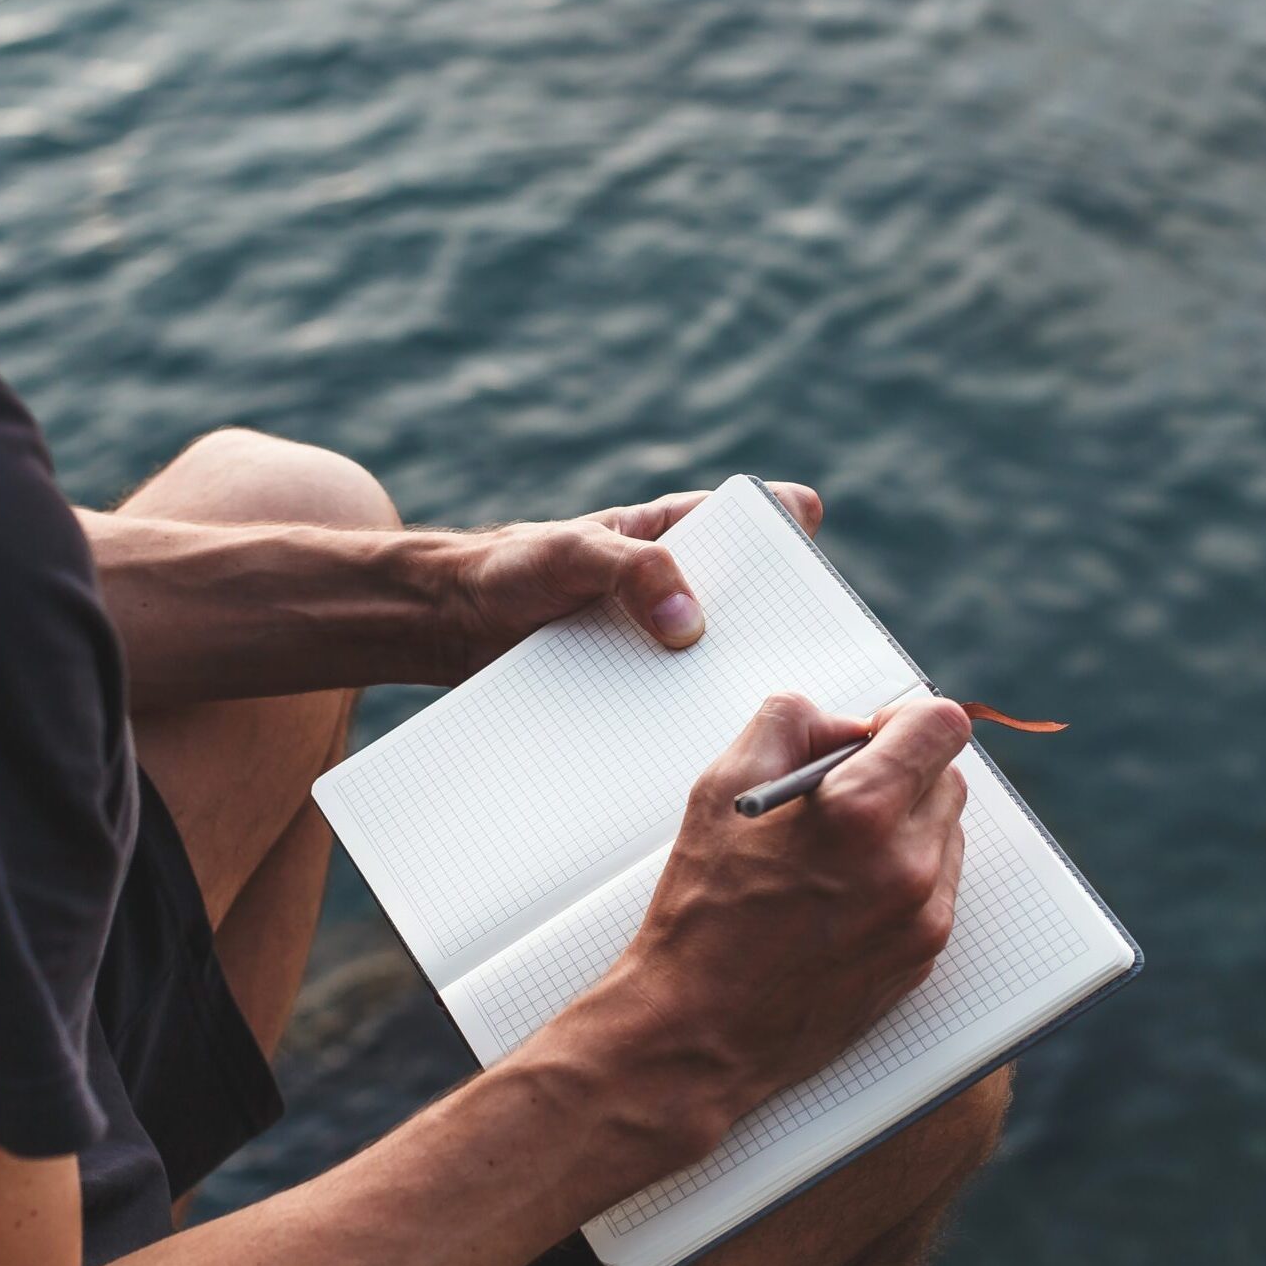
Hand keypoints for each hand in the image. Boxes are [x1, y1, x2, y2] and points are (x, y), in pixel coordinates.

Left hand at [438, 482, 823, 681]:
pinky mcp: (641, 686)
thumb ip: (636, 571)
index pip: (760, 521)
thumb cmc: (516, 566)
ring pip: (723, 662)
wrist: (456, 624)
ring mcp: (665, 640)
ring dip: (734, 686)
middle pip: (758, 604)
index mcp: (681, 532)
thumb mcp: (575, 553)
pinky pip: (678, 701)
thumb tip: (691, 627)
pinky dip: (689, 719)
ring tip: (754, 715)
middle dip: (780, 632)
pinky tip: (703, 744)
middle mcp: (685, 586)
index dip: (793, 538)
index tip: (809, 575)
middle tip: (794, 665)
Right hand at [581, 693, 973, 1157]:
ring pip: (945, 832)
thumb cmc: (701, 913)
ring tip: (834, 854)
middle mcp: (909, 864)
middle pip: (949, 777)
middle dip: (901, 772)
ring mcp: (924, 916)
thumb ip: (789, 724)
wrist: (698, 1029)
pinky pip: (938, 886)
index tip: (877, 734)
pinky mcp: (924, 955)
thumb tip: (841, 723)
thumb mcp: (721, 790)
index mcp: (860, 813)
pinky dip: (903, 875)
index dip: (907, 719)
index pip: (942, 726)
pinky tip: (843, 895)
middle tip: (840, 796)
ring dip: (905, 824)